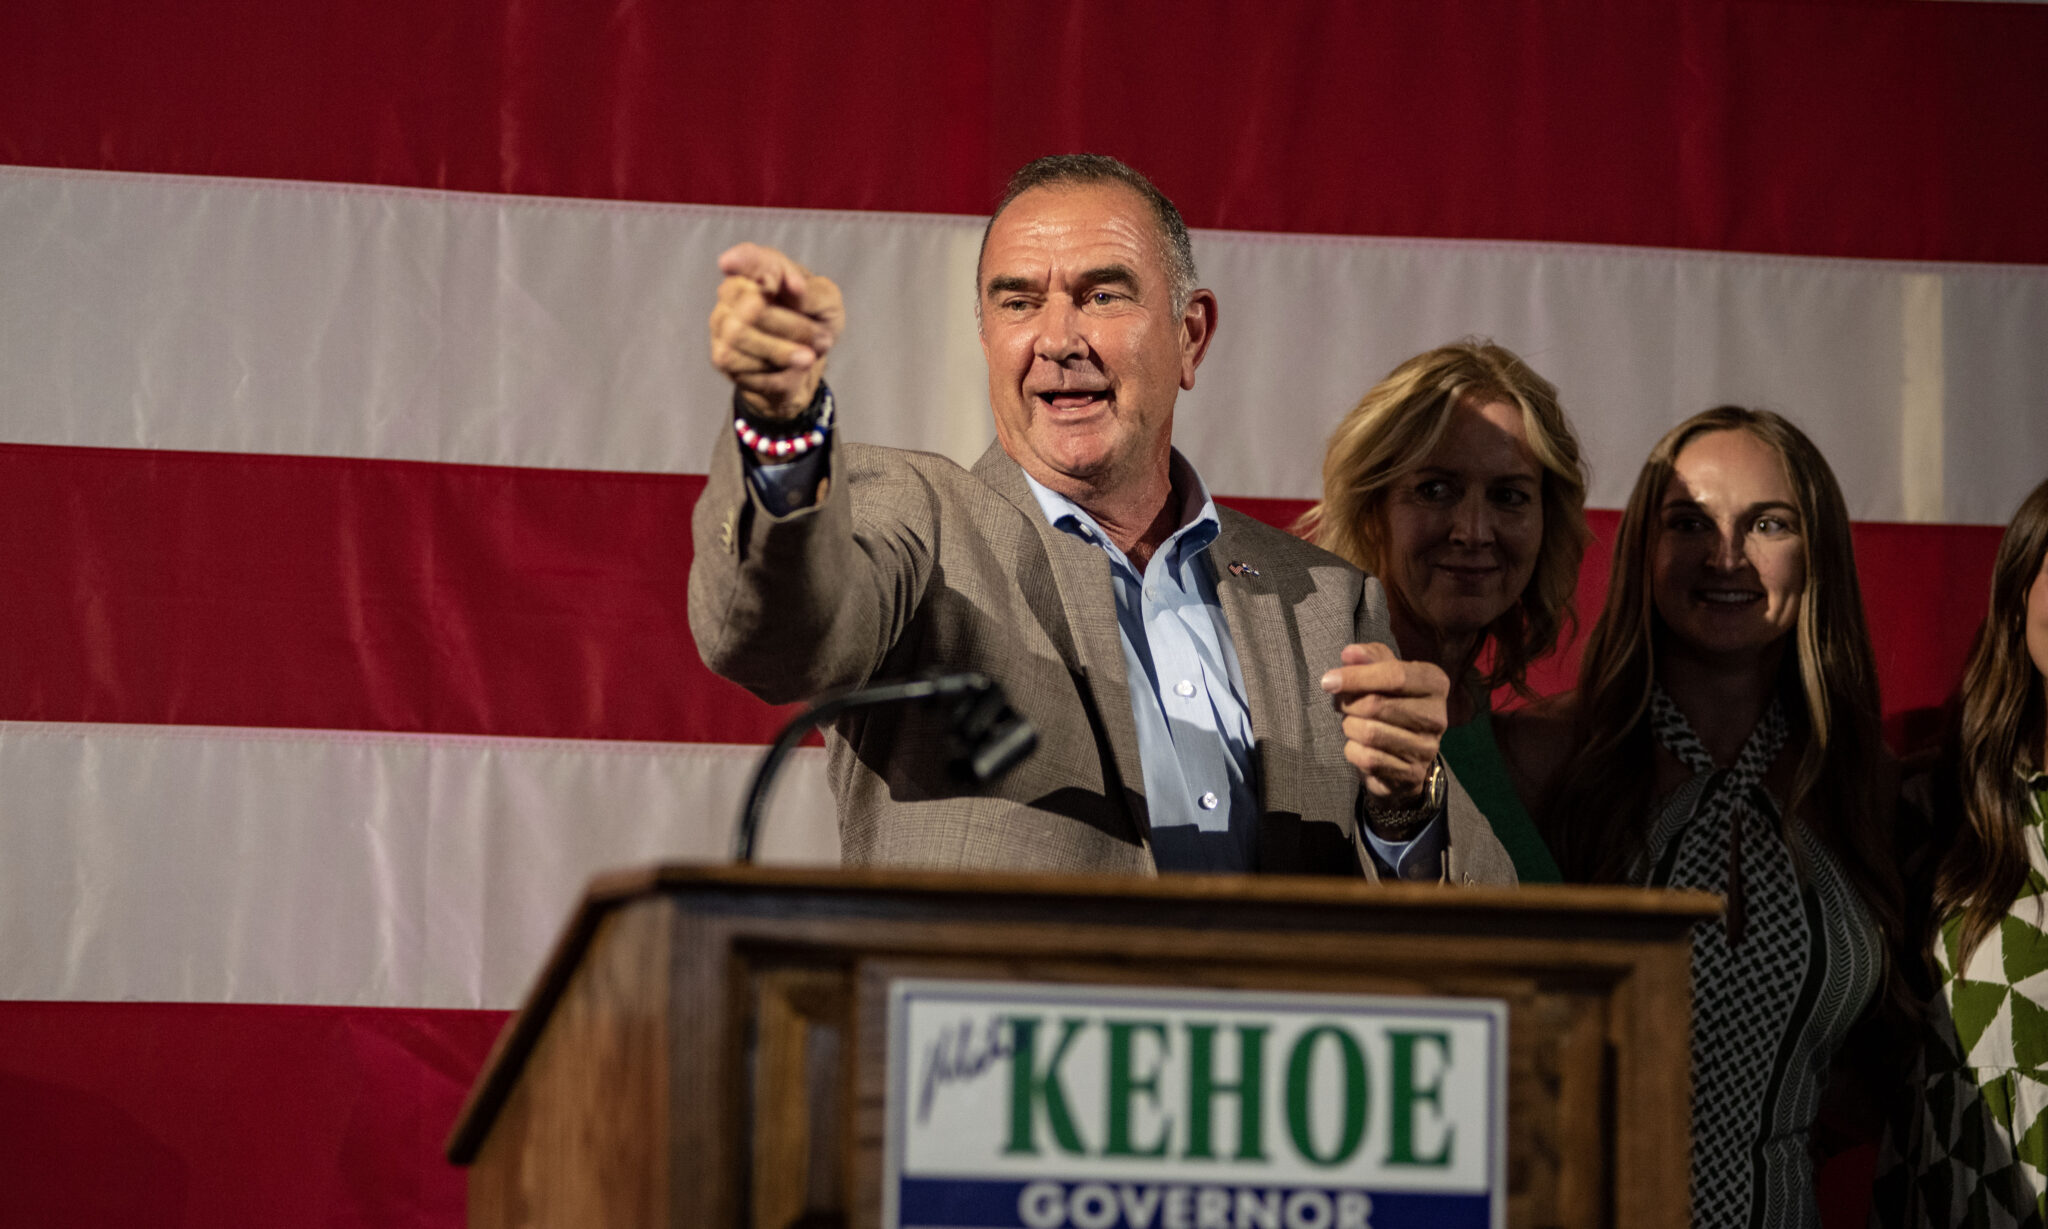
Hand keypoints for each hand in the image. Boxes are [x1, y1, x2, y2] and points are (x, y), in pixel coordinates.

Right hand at [707, 242, 845, 416]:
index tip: (785, 284)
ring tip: (809, 355)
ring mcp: (721, 324)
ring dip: (786, 351)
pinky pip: (748, 367)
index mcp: (757, 267)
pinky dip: (777, 371)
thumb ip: (810, 291)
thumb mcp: (826, 301)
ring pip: (743, 337)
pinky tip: (789, 367)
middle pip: (753, 306)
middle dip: (793, 327)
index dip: (761, 269)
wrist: (808, 358)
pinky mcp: (722, 358)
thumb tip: (794, 286)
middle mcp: (731, 291)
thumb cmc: (814, 318)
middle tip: (821, 338)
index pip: (750, 258)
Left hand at [1320, 642, 1449, 805]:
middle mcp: (1438, 716)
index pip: (1395, 675)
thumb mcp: (1382, 671)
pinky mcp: (1412, 774)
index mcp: (1435, 683)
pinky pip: (1368, 759)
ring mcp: (1427, 748)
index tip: (1329, 680)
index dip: (1357, 676)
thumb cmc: (1390, 701)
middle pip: (1377, 705)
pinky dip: (1353, 750)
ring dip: (1349, 727)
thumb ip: (1368, 657)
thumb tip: (1349, 653)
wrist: (1403, 753)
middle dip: (1349, 704)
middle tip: (1342, 704)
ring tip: (1353, 723)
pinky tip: (1359, 745)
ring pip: (1369, 733)